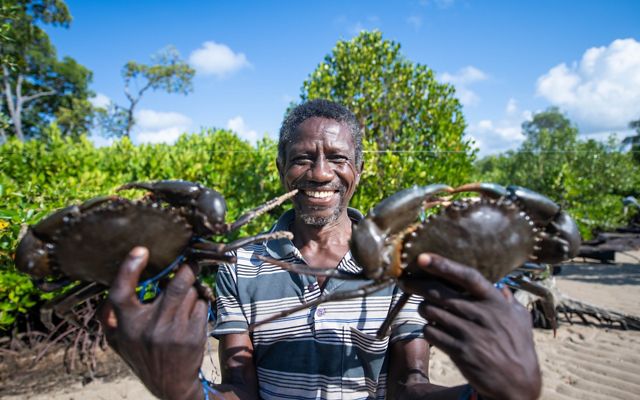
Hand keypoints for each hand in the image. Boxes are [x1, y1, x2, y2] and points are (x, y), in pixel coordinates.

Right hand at [98, 247, 208, 399]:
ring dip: (192, 290)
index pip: (121, 293)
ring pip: (191, 293)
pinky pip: (202, 305)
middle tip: (189, 264)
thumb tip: (108, 290)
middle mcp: (150, 327)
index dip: (128, 269)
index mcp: (127, 325)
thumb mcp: (117, 341)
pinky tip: (192, 313)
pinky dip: (200, 304)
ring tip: (186, 297)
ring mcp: (175, 331)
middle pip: (175, 285)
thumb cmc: (142, 356)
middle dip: (186, 270)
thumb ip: (108, 316)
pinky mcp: (194, 335)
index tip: (140, 250)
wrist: (170, 385)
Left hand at [399, 254, 541, 399]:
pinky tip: (434, 330)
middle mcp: (482, 315)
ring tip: (427, 310)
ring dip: (424, 309)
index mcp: (496, 302)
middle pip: (440, 293)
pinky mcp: (460, 351)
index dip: (443, 265)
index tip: (422, 258)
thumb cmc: (518, 347)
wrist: (518, 384)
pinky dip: (428, 330)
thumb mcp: (520, 320)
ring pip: (431, 312)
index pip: (467, 276)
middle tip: (406, 282)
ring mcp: (470, 334)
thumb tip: (503, 289)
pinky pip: (431, 333)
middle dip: (418, 285)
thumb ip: (510, 302)